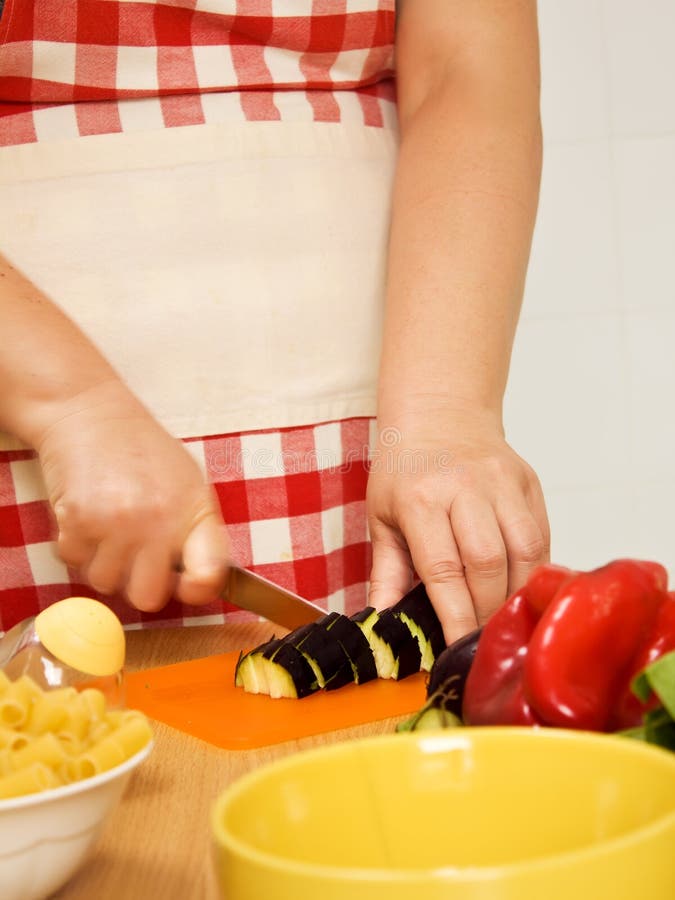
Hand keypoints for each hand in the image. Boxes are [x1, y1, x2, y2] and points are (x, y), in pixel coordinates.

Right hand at [36, 379, 229, 610]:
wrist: (92, 414)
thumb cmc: (143, 449)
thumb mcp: (188, 482)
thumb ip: (195, 529)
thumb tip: (198, 578)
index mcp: (194, 512)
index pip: (209, 575)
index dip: (197, 590)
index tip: (186, 585)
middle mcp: (158, 522)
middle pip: (148, 597)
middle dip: (139, 584)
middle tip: (135, 560)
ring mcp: (116, 524)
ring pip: (105, 583)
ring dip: (103, 564)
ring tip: (108, 532)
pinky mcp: (78, 521)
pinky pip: (74, 561)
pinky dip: (76, 546)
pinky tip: (87, 517)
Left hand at [366, 411, 549, 644]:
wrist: (440, 414)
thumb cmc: (405, 470)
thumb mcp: (382, 517)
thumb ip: (386, 573)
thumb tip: (383, 624)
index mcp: (421, 499)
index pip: (444, 569)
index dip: (454, 615)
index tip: (456, 650)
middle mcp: (465, 488)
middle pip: (489, 564)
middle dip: (487, 611)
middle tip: (479, 640)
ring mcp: (503, 482)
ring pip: (525, 552)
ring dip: (517, 594)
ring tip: (503, 618)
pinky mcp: (528, 482)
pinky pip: (541, 536)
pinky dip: (533, 570)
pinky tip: (520, 587)